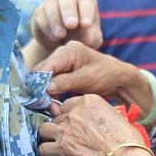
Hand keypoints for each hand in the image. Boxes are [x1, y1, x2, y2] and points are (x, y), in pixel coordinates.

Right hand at [22, 0, 102, 67]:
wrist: (61, 42)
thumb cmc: (82, 37)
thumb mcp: (91, 39)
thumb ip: (92, 37)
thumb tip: (89, 38)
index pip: (87, 1)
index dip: (86, 12)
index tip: (86, 25)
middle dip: (69, 11)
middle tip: (71, 25)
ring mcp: (52, 1)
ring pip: (51, 4)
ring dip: (56, 20)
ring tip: (61, 35)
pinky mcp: (39, 12)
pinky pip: (40, 15)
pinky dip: (46, 27)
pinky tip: (53, 38)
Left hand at [38, 95, 143, 155]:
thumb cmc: (126, 139)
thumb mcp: (115, 116)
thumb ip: (97, 114)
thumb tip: (93, 121)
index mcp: (89, 101)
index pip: (68, 104)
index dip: (70, 114)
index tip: (74, 123)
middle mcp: (74, 112)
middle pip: (57, 116)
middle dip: (61, 126)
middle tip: (68, 136)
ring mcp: (65, 129)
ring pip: (44, 129)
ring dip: (49, 136)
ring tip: (54, 143)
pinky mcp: (61, 147)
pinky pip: (43, 148)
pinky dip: (45, 153)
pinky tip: (50, 155)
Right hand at [39, 42, 154, 112]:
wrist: (119, 79)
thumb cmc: (106, 75)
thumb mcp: (87, 79)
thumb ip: (66, 82)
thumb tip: (46, 88)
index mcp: (69, 50)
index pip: (47, 65)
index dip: (39, 81)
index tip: (37, 97)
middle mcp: (63, 54)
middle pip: (43, 71)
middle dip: (40, 87)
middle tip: (41, 105)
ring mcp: (63, 63)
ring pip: (45, 78)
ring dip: (45, 92)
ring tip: (48, 106)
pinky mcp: (64, 73)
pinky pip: (51, 82)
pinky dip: (50, 93)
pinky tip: (51, 103)